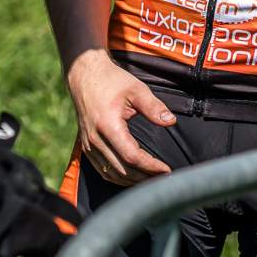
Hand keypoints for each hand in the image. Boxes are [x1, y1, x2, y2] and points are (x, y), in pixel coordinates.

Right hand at [66, 51, 174, 185]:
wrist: (85, 75)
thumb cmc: (111, 81)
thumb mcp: (136, 89)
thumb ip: (153, 107)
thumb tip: (171, 121)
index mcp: (108, 126)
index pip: (132, 157)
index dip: (151, 167)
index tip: (167, 170)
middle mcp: (95, 140)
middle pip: (122, 170)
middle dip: (145, 177)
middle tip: (164, 178)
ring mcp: (89, 145)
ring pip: (111, 174)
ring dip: (132, 181)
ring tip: (152, 179)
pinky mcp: (86, 147)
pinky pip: (102, 171)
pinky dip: (119, 178)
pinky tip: (133, 176)